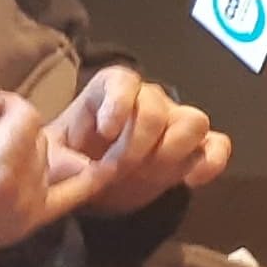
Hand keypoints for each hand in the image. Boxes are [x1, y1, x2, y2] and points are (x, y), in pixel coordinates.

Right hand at [0, 62, 104, 266]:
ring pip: (52, 162)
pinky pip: (71, 199)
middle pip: (41, 138)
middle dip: (16, 128)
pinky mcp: (27, 228)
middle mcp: (20, 194)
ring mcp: (27, 215)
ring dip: (32, 150)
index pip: (25, 117)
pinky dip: (87, 180)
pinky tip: (105, 165)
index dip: (6, 103)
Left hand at [50, 64, 230, 215]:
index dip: (119, 101)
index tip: (105, 130)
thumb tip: (76, 164)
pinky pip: (217, 146)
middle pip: (159, 106)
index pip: (124, 80)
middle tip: (117, 170)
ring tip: (148, 174)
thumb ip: (55, 158)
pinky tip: (190, 182)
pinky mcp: (195, 151)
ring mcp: (176, 125)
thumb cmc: (69, 162)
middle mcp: (149, 101)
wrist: (90, 186)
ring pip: (194, 121)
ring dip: (173, 150)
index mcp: (110, 93)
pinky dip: (211, 162)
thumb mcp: (49, 158)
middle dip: (139, 142)